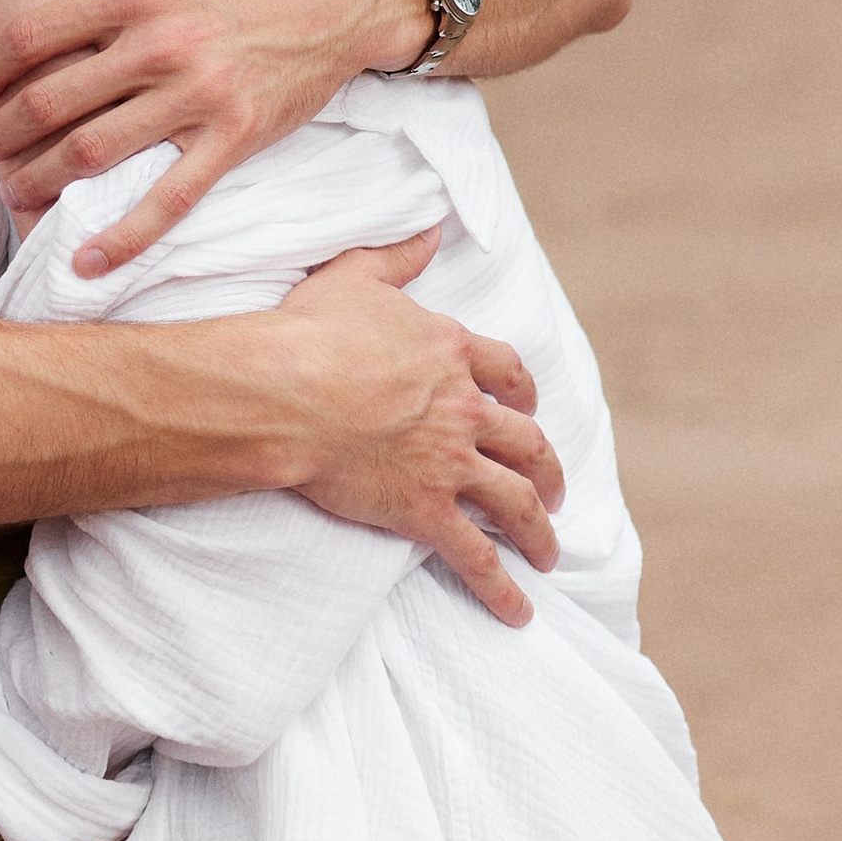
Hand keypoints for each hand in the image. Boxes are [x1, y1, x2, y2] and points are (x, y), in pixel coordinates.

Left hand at [0, 0, 431, 273]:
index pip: (34, 35)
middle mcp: (160, 45)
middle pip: (51, 103)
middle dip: (1, 132)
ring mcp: (198, 97)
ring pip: (92, 153)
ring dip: (38, 180)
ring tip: (11, 190)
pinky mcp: (236, 137)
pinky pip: (169, 198)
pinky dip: (124, 236)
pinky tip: (86, 260)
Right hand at [274, 247, 562, 626]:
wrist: (287, 393)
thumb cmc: (310, 333)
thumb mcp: (355, 277)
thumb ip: (397, 257)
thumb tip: (429, 229)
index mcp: (450, 351)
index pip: (507, 372)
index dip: (523, 395)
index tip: (529, 410)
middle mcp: (464, 408)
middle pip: (526, 442)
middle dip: (547, 468)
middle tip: (555, 488)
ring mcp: (451, 462)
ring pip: (518, 501)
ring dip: (540, 529)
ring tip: (550, 552)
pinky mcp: (428, 510)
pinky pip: (478, 556)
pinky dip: (503, 588)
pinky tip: (520, 611)